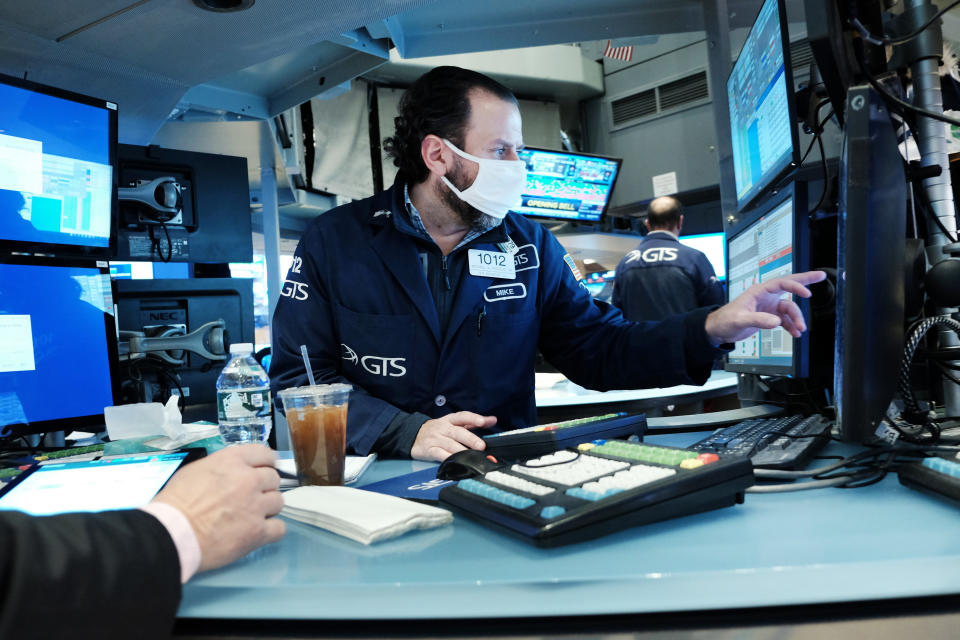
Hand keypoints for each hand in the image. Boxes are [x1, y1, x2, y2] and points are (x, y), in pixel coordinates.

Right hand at [152, 444, 284, 572]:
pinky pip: (279, 528)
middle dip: (265, 488)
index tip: (263, 471)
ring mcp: (255, 506)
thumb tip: (235, 471)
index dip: (266, 464)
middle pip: (274, 479)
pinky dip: (270, 531)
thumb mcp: (197, 470)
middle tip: (251, 498)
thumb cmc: (176, 502)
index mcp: (233, 461)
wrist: (171, 533)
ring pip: (279, 502)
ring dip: (268, 509)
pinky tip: (258, 533)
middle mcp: (249, 479)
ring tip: (251, 517)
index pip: (265, 453)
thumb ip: (223, 467)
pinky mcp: (257, 531)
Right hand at [410, 411, 496, 461]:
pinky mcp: (429, 450)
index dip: (473, 418)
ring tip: (472, 457)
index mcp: (450, 420)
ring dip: (462, 451)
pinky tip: (456, 463)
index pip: (462, 416)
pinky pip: (439, 455)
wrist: (413, 435)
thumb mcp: (454, 423)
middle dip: (470, 439)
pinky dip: (448, 459)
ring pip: (450, 445)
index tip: (483, 422)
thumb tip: (492, 420)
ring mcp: (435, 439)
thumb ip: (473, 422)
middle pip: (457, 432)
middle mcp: (443, 428)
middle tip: (481, 446)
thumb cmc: (438, 430)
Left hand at [705, 271, 826, 344]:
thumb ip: (758, 320)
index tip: (807, 294)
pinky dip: (791, 326)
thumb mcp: (740, 320)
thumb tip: (777, 321)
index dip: (796, 286)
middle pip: (789, 286)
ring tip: (800, 330)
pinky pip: (785, 320)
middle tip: (821, 276)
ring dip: (797, 319)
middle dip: (806, 281)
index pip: (782, 284)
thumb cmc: (725, 320)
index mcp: (758, 292)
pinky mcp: (768, 317)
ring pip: (789, 309)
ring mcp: (768, 306)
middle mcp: (766, 297)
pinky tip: (795, 333)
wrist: (718, 330)